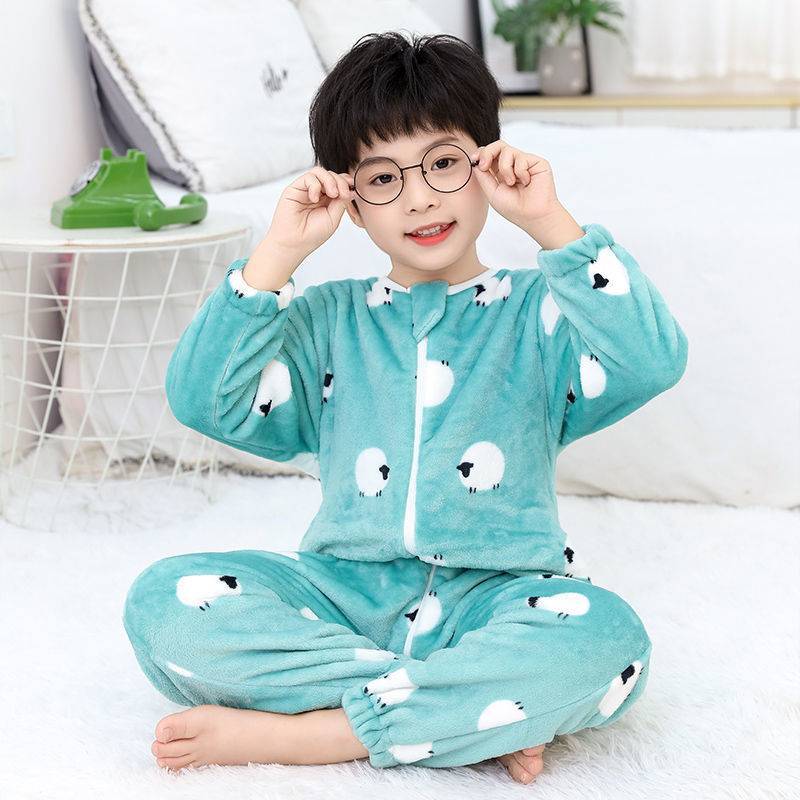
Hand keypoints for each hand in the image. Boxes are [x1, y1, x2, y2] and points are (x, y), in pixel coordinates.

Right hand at [264, 166, 354, 260]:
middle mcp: (317, 193)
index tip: (351, 188)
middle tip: (342, 194)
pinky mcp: (295, 188)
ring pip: (320, 172)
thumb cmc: (312, 235)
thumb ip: (341, 202)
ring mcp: (306, 190)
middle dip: (340, 182)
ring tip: (332, 194)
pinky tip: (314, 199)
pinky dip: (315, 185)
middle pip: (331, 175)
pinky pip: (309, 177)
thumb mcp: (333, 218)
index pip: (338, 183)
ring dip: (330, 180)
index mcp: (328, 200)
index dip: (346, 182)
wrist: (294, 242)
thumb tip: (352, 189)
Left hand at [469, 140, 584, 248]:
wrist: (532, 216)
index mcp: (500, 173)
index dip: (481, 153)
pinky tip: (526, 182)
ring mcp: (524, 162)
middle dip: (488, 152)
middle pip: (498, 146)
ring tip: (511, 183)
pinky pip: (521, 158)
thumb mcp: (492, 192)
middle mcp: (512, 165)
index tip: (475, 159)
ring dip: (505, 168)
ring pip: (507, 150)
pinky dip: (520, 171)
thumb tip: (476, 161)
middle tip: (484, 166)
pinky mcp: (536, 162)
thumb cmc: (514, 208)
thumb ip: (483, 176)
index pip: (490, 154)